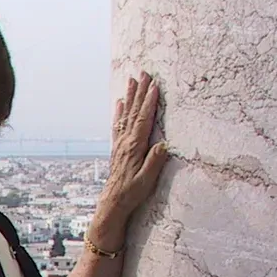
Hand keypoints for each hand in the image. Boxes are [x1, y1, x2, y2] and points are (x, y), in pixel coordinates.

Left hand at [91, 71, 169, 249]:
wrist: (113, 203)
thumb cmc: (132, 193)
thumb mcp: (147, 180)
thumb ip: (154, 162)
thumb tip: (163, 145)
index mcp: (135, 147)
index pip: (144, 120)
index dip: (150, 102)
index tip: (155, 85)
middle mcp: (126, 141)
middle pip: (134, 112)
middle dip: (140, 91)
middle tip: (144, 73)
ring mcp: (120, 143)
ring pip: (126, 115)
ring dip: (130, 97)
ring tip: (132, 80)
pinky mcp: (117, 148)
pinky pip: (118, 125)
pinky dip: (119, 112)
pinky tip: (119, 103)